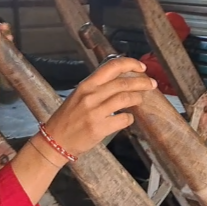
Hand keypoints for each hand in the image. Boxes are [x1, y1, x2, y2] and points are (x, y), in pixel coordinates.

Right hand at [34, 57, 156, 160]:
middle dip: (142, 82)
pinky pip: (123, 119)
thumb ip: (98, 87)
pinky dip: (129, 118)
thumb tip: (121, 80)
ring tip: (140, 99)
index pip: (111, 66)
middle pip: (123, 83)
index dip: (130, 64)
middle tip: (152, 84)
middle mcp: (91, 95)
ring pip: (126, 99)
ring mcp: (95, 112)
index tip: (142, 68)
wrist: (55, 141)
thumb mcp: (79, 96)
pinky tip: (127, 119)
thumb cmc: (68, 118)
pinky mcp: (100, 128)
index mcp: (86, 85)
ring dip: (137, 98)